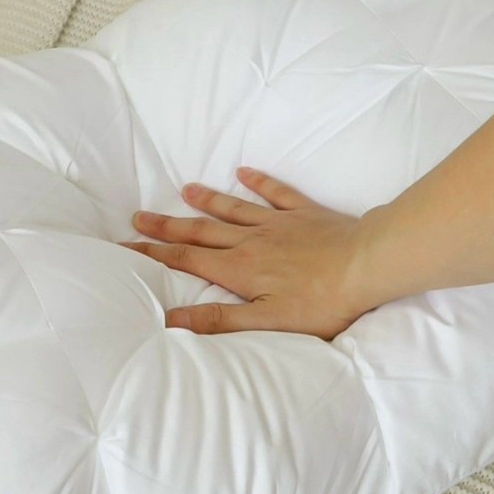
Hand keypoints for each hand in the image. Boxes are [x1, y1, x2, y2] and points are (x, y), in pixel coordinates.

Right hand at [120, 167, 379, 337]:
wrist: (368, 264)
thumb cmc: (321, 302)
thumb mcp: (267, 322)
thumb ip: (219, 321)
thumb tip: (170, 320)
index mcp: (239, 269)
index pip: (186, 261)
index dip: (153, 255)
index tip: (125, 247)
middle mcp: (251, 241)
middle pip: (201, 232)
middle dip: (168, 227)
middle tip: (139, 216)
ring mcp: (278, 223)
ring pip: (233, 209)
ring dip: (207, 200)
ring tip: (184, 189)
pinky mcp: (305, 214)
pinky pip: (277, 193)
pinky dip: (259, 181)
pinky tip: (245, 171)